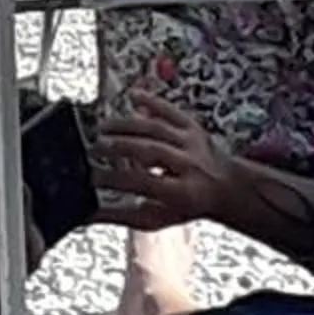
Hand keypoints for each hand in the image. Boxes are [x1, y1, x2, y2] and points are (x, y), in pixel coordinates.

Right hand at [95, 93, 235, 228]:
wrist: (225, 187)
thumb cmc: (186, 205)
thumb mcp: (155, 218)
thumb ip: (121, 216)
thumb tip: (88, 215)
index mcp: (182, 191)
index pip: (144, 181)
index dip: (116, 178)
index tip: (94, 177)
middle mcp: (190, 164)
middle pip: (151, 150)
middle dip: (120, 147)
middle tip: (95, 148)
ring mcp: (192, 142)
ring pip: (157, 128)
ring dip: (127, 125)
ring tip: (102, 128)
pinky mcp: (191, 126)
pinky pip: (170, 110)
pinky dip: (151, 101)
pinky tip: (132, 96)